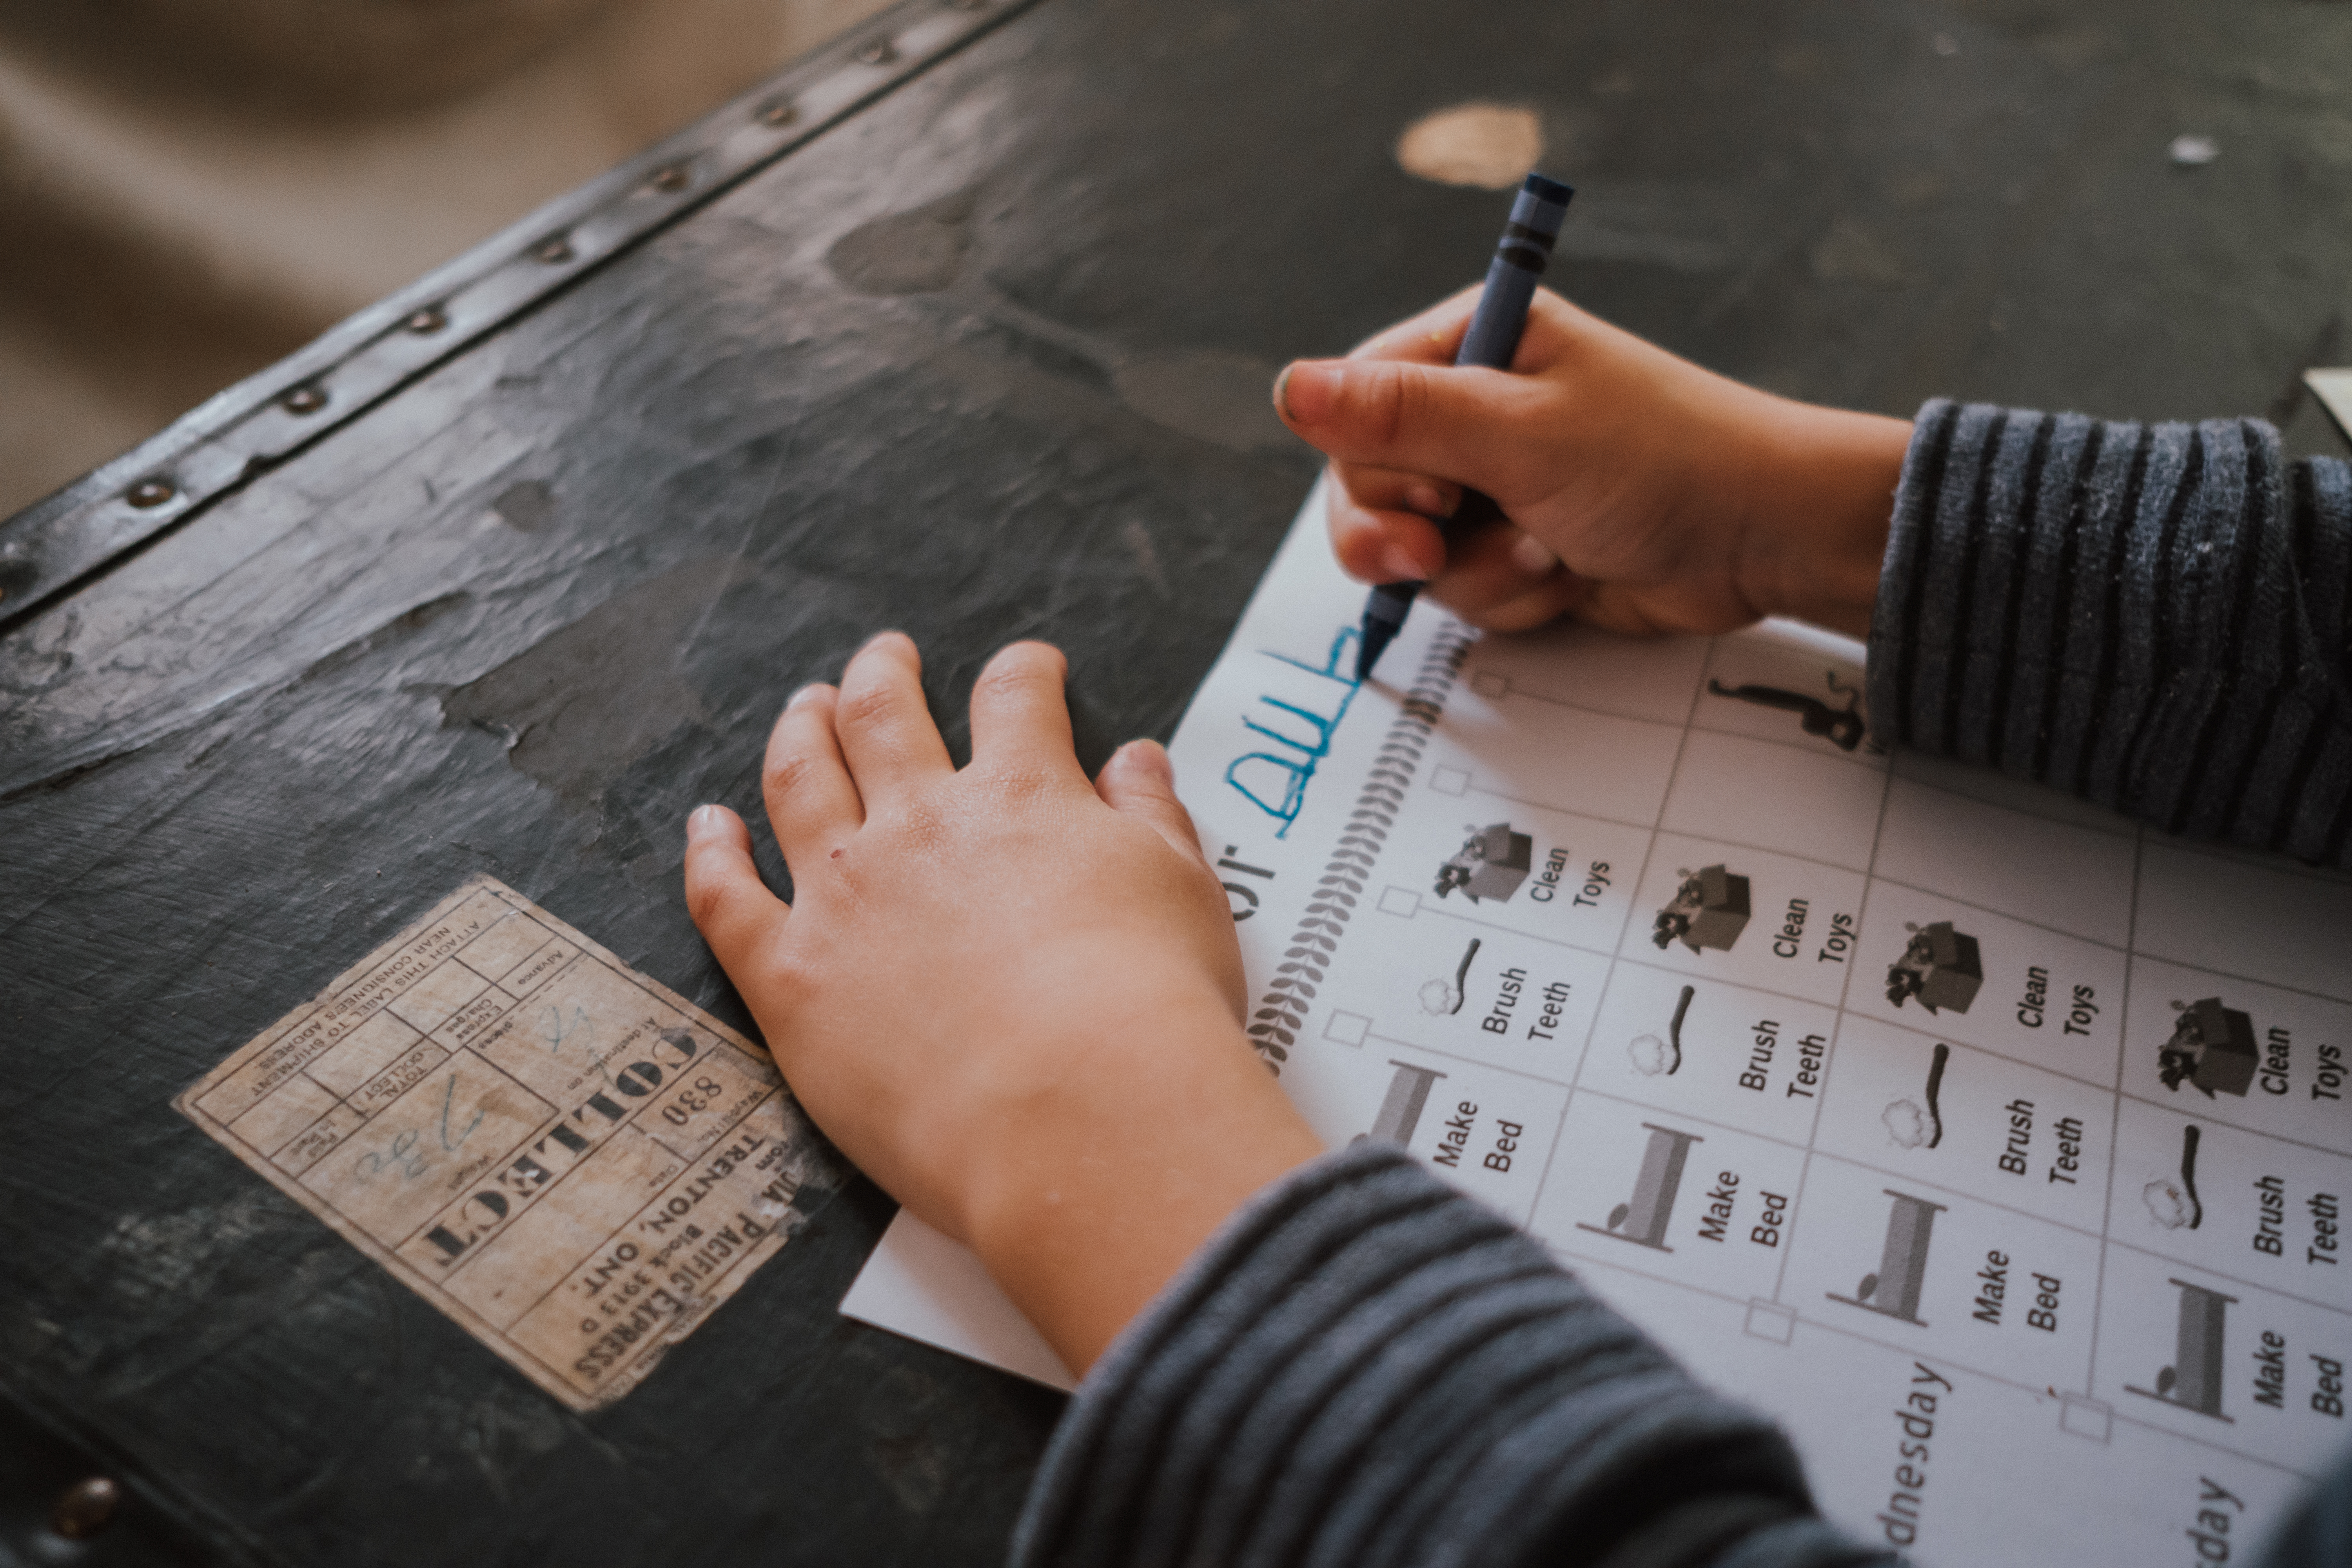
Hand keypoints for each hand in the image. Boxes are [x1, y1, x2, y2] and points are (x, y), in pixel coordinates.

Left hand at [682, 634, 1323, 1373]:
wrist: (1079, 1112)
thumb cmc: (1149, 1009)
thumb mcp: (1182, 892)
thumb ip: (1151, 817)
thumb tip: (1136, 760)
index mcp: (1021, 797)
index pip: (1014, 700)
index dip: (1021, 673)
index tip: (1027, 667)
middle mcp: (920, 826)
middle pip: (883, 717)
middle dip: (882, 676)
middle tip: (884, 658)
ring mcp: (845, 897)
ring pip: (799, 783)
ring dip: (798, 733)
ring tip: (804, 709)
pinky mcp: (792, 978)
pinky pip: (727, 900)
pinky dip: (711, 854)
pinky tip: (708, 828)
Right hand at [1273, 287, 1911, 639]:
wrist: (1762, 539)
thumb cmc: (1663, 462)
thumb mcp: (1521, 432)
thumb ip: (1399, 417)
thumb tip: (1287, 387)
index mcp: (1471, 346)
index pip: (1354, 408)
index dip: (1374, 469)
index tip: (1433, 497)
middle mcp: (1472, 410)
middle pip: (1367, 487)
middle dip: (1410, 536)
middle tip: (1448, 543)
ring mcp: (1494, 483)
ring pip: (1414, 553)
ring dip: (1476, 573)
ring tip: (1548, 552)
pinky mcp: (1515, 546)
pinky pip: (1463, 590)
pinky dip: (1509, 596)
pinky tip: (1566, 574)